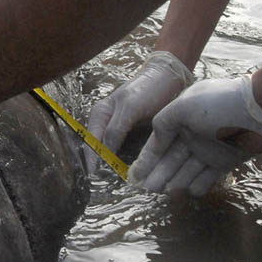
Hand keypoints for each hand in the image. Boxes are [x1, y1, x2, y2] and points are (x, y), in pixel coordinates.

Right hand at [86, 51, 192, 172]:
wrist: (170, 77)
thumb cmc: (148, 89)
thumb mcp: (130, 107)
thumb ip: (116, 129)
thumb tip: (104, 152)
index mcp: (100, 114)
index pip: (91, 142)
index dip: (92, 159)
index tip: (94, 178)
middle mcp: (106, 123)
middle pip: (98, 149)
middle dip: (101, 166)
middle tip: (105, 184)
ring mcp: (120, 130)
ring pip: (112, 153)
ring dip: (115, 166)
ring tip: (120, 182)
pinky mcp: (134, 135)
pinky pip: (126, 151)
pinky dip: (128, 162)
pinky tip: (134, 172)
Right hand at [129, 76, 261, 195]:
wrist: (260, 111)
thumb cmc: (218, 104)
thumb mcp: (182, 107)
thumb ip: (163, 123)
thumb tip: (154, 140)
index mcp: (181, 119)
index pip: (159, 142)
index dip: (147, 158)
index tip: (135, 173)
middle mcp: (193, 134)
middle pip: (171, 158)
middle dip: (159, 173)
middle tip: (148, 189)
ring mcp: (210, 148)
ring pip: (187, 169)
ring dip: (175, 181)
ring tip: (163, 193)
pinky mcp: (226, 160)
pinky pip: (208, 176)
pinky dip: (198, 184)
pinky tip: (188, 193)